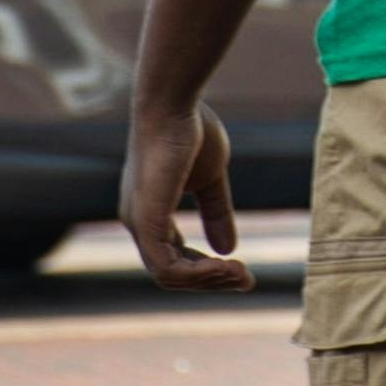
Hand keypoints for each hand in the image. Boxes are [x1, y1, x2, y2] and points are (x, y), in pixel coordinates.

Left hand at [120, 101, 253, 291]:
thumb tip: (228, 248)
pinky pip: (166, 267)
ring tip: (242, 274)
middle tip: (247, 280)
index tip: (241, 268)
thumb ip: (216, 211)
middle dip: (211, 280)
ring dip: (208, 280)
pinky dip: (197, 273)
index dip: (206, 268)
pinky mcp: (145, 222)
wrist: (173, 104)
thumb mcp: (210, 177)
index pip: (174, 256)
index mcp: (150, 212)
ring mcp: (138, 223)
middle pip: (172, 271)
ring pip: (169, 275)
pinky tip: (225, 266)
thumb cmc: (190, 130)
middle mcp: (138, 222)